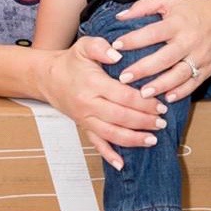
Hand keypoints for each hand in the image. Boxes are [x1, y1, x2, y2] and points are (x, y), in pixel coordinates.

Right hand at [39, 36, 167, 169]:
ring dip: (133, 140)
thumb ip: (101, 47)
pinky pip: (96, 144)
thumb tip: (118, 55)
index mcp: (92, 83)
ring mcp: (85, 118)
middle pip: (121, 117)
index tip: (160, 104)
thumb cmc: (72, 62)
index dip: (143, 102)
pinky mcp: (83, 127)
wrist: (49, 78)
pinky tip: (121, 164)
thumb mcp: (85, 46)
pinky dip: (108, 155)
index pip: (123, 96)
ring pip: (111, 134)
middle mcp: (88, 104)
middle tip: (162, 122)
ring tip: (152, 140)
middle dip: (144, 122)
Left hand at [109, 0, 210, 102]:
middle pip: (164, 58)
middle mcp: (189, 40)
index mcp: (177, 22)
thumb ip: (144, 6)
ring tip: (143, 93)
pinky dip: (182, 92)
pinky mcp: (208, 68)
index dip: (134, 40)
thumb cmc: (192, 9)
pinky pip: (194, 83)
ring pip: (179, 74)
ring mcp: (200, 56)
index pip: (152, 33)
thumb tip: (119, 16)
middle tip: (124, 78)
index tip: (116, 46)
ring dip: (161, 85)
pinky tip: (167, 98)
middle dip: (143, 69)